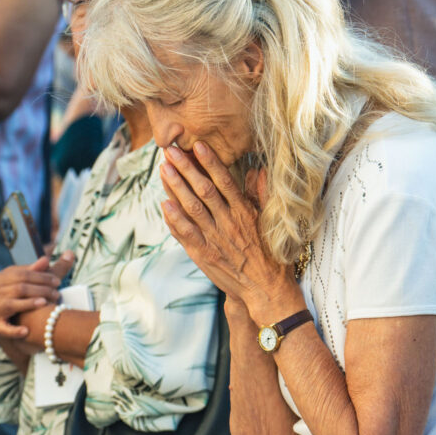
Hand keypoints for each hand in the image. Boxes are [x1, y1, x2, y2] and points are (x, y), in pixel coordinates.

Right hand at [0, 252, 73, 344]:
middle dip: (41, 290)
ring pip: (12, 304)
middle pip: (20, 288)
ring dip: (30, 304)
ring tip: (46, 303)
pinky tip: (26, 331)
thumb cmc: (5, 293)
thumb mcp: (14, 279)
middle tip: (57, 294)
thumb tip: (46, 259)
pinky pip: (4, 328)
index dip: (42, 277)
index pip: (23, 274)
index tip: (57, 281)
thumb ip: (31, 270)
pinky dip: (15, 330)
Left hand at [159, 143, 302, 324]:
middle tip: (170, 151)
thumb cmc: (271, 256)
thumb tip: (258, 170)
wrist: (266, 290)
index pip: (225, 181)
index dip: (210, 162)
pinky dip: (174, 219)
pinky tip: (163, 204)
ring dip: (175, 188)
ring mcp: (214, 239)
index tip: (197, 144)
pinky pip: (186, 234)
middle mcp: (228, 223)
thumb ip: (263, 195)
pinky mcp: (204, 255)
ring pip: (191, 208)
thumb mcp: (271, 222)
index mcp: (245, 213)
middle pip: (203, 190)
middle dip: (185, 168)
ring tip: (163, 169)